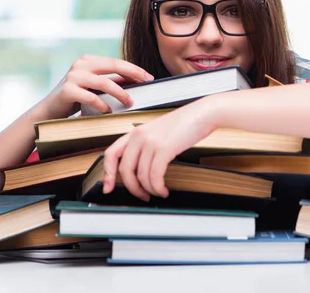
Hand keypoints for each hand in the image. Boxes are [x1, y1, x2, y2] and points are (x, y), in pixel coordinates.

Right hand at [39, 54, 153, 118]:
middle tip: (146, 83)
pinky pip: (90, 97)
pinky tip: (108, 111)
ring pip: (104, 83)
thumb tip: (138, 81)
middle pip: (113, 65)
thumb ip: (112, 82)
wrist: (49, 110)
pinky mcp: (67, 90)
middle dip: (133, 74)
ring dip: (120, 93)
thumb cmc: (77, 98)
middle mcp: (80, 64)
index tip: (149, 77)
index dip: (134, 69)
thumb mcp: (95, 86)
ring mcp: (73, 76)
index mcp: (88, 60)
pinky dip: (102, 105)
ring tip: (130, 102)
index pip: (116, 61)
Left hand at [101, 99, 217, 200]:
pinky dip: (158, 187)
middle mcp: (139, 136)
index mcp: (135, 132)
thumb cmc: (184, 123)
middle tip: (141, 196)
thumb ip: (145, 146)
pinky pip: (155, 176)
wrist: (202, 114)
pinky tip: (163, 190)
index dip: (107, 173)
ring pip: (141, 176)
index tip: (109, 187)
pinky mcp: (164, 149)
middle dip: (133, 188)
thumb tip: (140, 169)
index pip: (111, 154)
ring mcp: (150, 142)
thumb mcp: (158, 132)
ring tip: (158, 193)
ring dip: (149, 190)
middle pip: (125, 170)